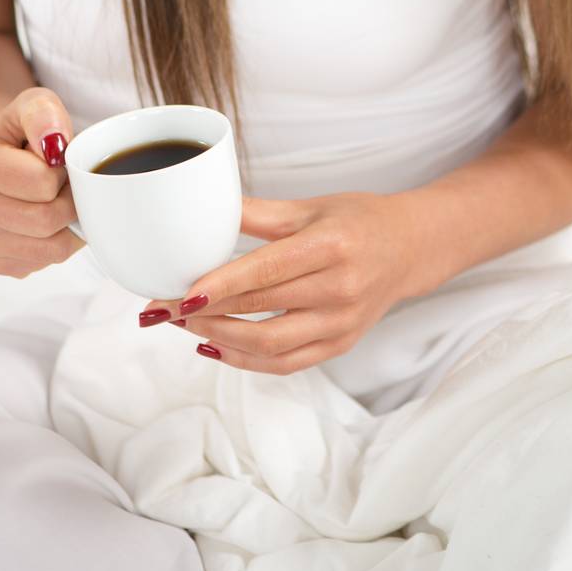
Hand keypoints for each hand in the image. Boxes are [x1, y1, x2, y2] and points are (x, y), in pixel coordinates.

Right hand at [0, 88, 85, 276]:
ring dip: (68, 225)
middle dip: (70, 201)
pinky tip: (46, 220)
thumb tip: (55, 143)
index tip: (56, 161)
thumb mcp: (33, 104)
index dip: (62, 170)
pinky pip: (43, 263)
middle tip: (68, 184)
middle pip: (46, 220)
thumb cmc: (20, 131)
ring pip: (50, 249)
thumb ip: (44, 113)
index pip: (42, 183)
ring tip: (59, 200)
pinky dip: (57, 244)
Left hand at [137, 191, 422, 373]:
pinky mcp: (340, 345)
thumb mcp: (311, 207)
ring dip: (219, 337)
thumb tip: (202, 207)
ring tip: (182, 324)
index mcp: (332, 246)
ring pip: (270, 344)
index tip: (181, 292)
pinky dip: (245, 359)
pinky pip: (286, 363)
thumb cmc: (358, 220)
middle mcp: (340, 289)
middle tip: (162, 307)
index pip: (267, 270)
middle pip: (261, 308)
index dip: (221, 284)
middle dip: (205, 311)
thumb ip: (257, 212)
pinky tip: (214, 345)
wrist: (409, 249)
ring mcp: (342, 323)